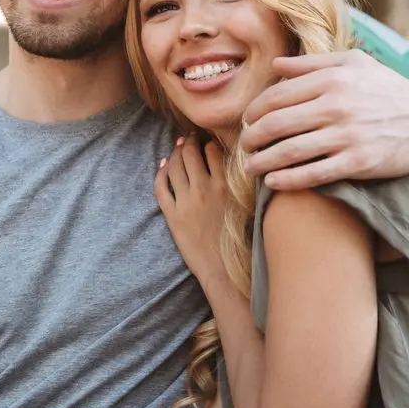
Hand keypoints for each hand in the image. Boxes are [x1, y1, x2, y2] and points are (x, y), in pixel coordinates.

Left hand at [155, 137, 229, 288]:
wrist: (225, 270)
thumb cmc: (242, 242)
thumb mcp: (249, 207)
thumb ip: (243, 185)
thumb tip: (243, 165)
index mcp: (226, 186)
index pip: (213, 150)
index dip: (208, 140)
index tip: (206, 138)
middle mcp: (204, 189)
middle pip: (190, 154)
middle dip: (188, 142)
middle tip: (188, 137)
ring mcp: (186, 202)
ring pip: (174, 167)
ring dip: (174, 154)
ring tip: (176, 148)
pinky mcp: (173, 216)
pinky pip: (160, 188)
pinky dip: (159, 173)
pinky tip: (161, 166)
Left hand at [239, 49, 408, 190]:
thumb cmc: (390, 90)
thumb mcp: (355, 65)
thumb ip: (313, 63)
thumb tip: (276, 64)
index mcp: (332, 80)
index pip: (277, 96)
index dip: (254, 112)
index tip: (247, 122)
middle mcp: (337, 106)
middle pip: (276, 124)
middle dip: (252, 138)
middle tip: (243, 148)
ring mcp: (347, 136)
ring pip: (290, 151)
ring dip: (262, 161)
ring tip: (250, 168)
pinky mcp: (359, 162)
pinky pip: (314, 174)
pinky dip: (288, 180)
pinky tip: (273, 182)